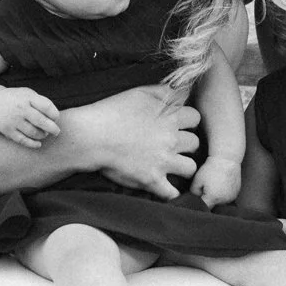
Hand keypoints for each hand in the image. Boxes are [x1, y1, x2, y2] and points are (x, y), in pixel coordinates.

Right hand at [0, 86, 60, 148]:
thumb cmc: (18, 99)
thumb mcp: (29, 94)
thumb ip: (42, 103)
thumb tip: (55, 119)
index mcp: (28, 98)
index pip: (47, 107)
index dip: (55, 115)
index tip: (55, 118)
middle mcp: (20, 109)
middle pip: (41, 121)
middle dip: (53, 129)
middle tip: (56, 132)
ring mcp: (14, 120)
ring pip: (34, 133)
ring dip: (42, 135)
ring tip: (44, 134)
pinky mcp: (8, 131)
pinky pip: (23, 140)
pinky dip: (33, 144)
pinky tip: (38, 144)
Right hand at [92, 84, 199, 198]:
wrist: (90, 136)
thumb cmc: (112, 112)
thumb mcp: (139, 93)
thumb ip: (165, 91)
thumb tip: (184, 91)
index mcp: (169, 116)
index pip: (195, 118)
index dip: (187, 121)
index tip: (177, 124)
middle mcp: (171, 139)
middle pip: (195, 143)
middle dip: (185, 144)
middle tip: (172, 145)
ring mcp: (163, 161)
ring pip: (191, 168)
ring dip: (183, 167)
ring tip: (172, 166)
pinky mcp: (152, 180)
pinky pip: (173, 194)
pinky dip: (171, 193)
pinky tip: (166, 188)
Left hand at [191, 155, 241, 208]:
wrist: (226, 160)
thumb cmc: (211, 169)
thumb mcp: (197, 180)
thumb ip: (194, 193)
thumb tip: (196, 199)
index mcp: (213, 198)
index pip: (204, 208)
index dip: (199, 204)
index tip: (197, 198)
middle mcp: (224, 200)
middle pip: (213, 205)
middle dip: (208, 200)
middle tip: (206, 188)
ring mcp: (231, 197)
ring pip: (220, 203)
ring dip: (216, 198)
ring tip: (215, 185)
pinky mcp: (236, 194)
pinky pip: (227, 198)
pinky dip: (223, 194)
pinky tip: (221, 185)